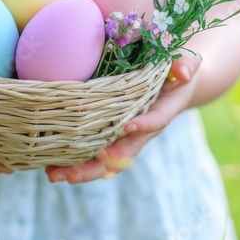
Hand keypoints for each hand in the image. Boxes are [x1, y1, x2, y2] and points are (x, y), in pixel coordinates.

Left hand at [45, 52, 201, 184]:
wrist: (176, 86)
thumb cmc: (178, 72)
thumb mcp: (188, 63)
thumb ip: (188, 65)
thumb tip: (185, 72)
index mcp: (162, 111)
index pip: (155, 121)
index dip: (143, 125)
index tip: (127, 127)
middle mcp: (142, 131)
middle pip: (124, 154)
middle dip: (100, 164)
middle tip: (76, 174)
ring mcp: (126, 137)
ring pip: (105, 160)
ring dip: (81, 169)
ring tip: (55, 176)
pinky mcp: (113, 137)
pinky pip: (95, 153)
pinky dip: (74, 161)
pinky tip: (51, 167)